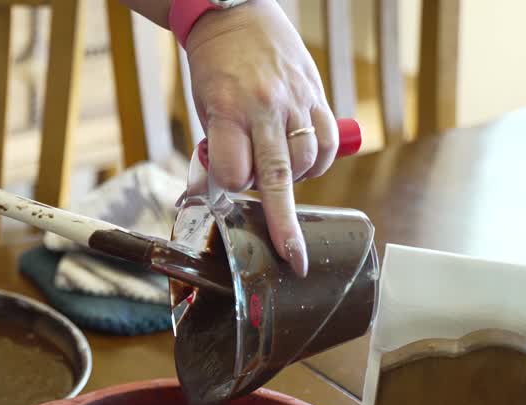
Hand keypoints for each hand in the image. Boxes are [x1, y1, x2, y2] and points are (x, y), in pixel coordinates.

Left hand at [185, 0, 334, 275]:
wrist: (239, 18)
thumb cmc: (214, 69)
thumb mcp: (203, 110)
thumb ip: (210, 156)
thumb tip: (200, 203)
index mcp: (228, 110)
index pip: (232, 173)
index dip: (229, 187)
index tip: (226, 186)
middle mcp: (265, 108)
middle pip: (277, 179)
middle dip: (284, 224)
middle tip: (294, 258)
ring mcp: (295, 102)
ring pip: (305, 165)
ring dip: (292, 180)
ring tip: (274, 166)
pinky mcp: (317, 96)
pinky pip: (325, 145)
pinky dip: (316, 162)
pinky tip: (301, 158)